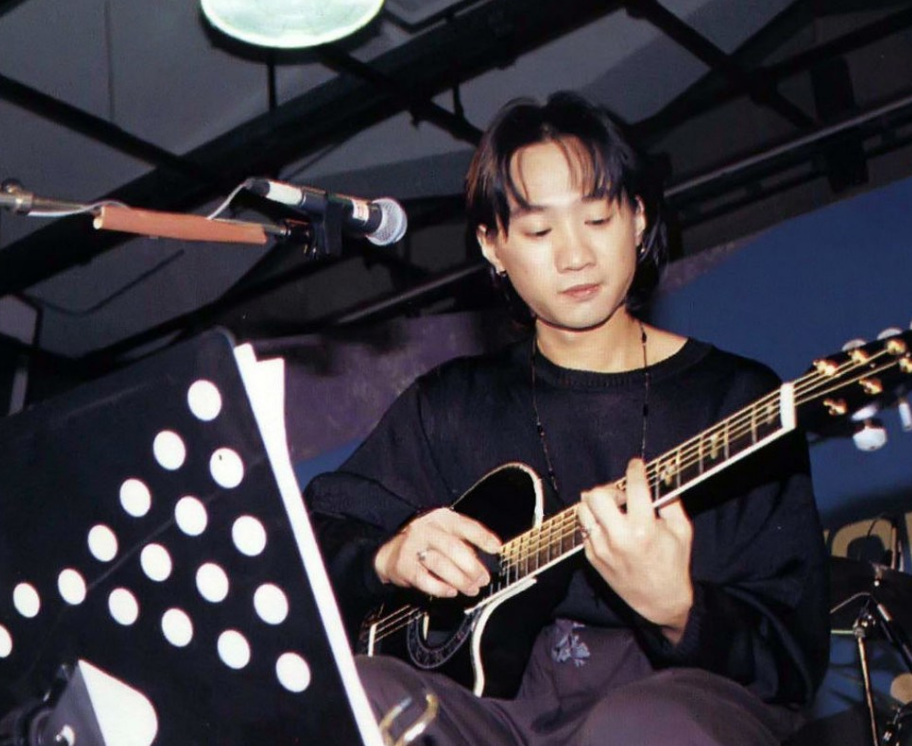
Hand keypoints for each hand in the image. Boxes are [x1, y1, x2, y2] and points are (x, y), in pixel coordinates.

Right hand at [374, 508, 501, 598]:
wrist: (390, 552)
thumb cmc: (426, 544)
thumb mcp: (445, 533)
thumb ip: (464, 542)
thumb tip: (486, 558)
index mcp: (441, 519)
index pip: (465, 525)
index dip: (482, 537)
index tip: (496, 548)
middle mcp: (426, 529)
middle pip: (453, 547)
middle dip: (472, 567)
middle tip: (483, 580)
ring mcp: (413, 547)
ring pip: (441, 564)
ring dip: (460, 580)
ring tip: (471, 589)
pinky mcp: (404, 566)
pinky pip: (425, 580)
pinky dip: (441, 588)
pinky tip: (451, 591)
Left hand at [578, 458, 693, 642]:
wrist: (660, 601)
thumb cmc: (674, 564)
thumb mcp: (682, 531)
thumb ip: (671, 502)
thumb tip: (661, 477)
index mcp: (643, 529)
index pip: (634, 488)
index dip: (635, 470)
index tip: (636, 465)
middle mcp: (618, 538)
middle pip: (597, 495)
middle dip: (610, 489)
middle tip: (622, 496)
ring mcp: (601, 548)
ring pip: (583, 510)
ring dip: (597, 505)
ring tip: (612, 510)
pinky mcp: (592, 557)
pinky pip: (585, 529)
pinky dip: (596, 524)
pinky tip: (610, 529)